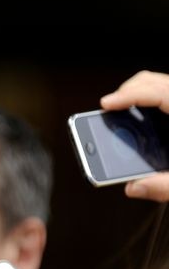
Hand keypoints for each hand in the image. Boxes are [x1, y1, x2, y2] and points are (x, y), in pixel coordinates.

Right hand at [100, 70, 168, 201]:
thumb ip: (165, 186)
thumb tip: (134, 187)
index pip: (158, 91)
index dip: (129, 94)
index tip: (106, 104)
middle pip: (154, 81)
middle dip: (127, 92)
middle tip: (108, 109)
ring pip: (159, 85)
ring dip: (137, 97)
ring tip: (119, 113)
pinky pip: (164, 97)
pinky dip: (149, 103)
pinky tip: (141, 121)